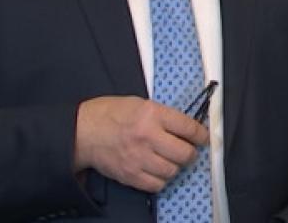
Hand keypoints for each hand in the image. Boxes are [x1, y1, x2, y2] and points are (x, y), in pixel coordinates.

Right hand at [74, 96, 209, 192]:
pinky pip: (156, 184)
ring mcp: (139, 158)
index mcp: (152, 114)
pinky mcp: (130, 175)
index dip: (201, 134)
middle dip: (191, 153)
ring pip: (172, 170)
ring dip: (175, 167)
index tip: (204, 138)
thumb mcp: (140, 103)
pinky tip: (157, 171)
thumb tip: (185, 128)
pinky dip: (161, 179)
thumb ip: (163, 116)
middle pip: (184, 153)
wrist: (83, 131)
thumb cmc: (110, 114)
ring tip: (170, 160)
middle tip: (188, 151)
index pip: (188, 127)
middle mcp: (148, 136)